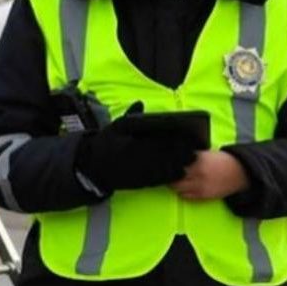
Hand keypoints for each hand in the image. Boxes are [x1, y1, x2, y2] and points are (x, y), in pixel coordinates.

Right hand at [76, 105, 198, 192]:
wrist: (92, 168)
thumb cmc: (105, 144)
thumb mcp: (115, 127)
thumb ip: (130, 116)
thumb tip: (140, 103)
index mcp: (134, 144)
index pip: (158, 140)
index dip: (175, 139)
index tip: (187, 136)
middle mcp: (139, 159)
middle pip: (165, 156)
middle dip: (180, 153)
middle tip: (194, 150)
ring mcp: (140, 172)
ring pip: (163, 169)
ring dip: (178, 165)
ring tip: (191, 161)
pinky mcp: (139, 182)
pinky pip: (158, 179)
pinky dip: (169, 176)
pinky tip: (179, 172)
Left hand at [170, 151, 248, 199]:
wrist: (240, 173)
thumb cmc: (224, 161)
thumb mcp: (207, 153)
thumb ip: (192, 156)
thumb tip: (177, 157)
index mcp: (199, 159)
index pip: (177, 162)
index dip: (171, 162)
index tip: (168, 162)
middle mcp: (198, 173)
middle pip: (174, 176)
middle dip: (170, 174)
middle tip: (170, 172)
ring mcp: (200, 186)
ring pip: (177, 187)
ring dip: (174, 184)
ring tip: (177, 180)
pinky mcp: (203, 195)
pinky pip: (185, 195)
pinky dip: (182, 191)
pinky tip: (185, 187)